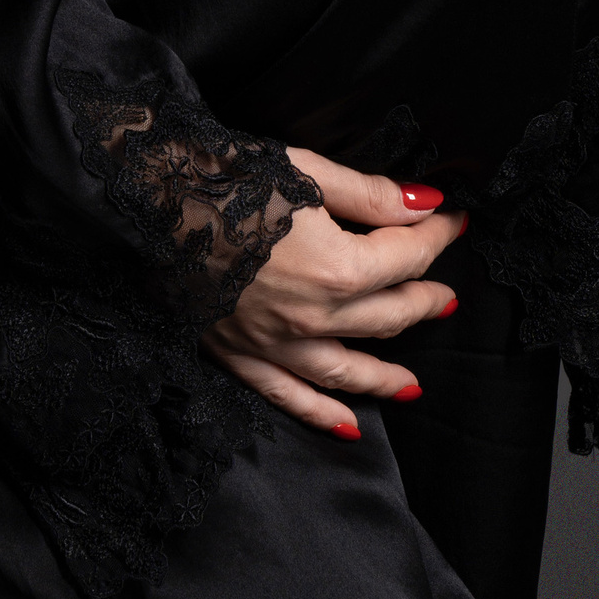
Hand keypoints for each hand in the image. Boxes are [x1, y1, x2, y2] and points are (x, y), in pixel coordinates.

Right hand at [202, 148, 468, 436]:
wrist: (150, 199)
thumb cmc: (228, 177)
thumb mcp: (309, 172)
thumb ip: (372, 196)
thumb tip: (424, 206)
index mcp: (338, 268)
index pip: (407, 257)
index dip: (436, 237)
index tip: (449, 224)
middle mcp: (313, 316)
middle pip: (388, 316)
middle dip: (424, 301)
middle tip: (445, 297)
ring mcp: (276, 343)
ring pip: (348, 372)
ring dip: (387, 378)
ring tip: (413, 384)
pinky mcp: (240, 355)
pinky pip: (290, 397)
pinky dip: (322, 415)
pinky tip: (349, 427)